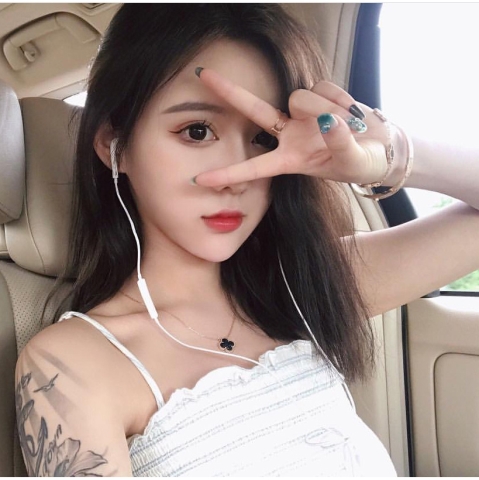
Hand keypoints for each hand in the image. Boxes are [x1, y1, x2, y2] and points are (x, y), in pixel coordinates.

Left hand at [193, 68, 391, 186]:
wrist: (379, 147)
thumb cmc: (360, 163)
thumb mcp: (351, 162)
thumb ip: (340, 144)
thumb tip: (328, 120)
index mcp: (290, 159)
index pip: (254, 167)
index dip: (228, 173)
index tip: (200, 180)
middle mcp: (290, 134)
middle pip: (255, 110)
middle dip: (230, 92)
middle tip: (203, 75)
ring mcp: (302, 113)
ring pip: (300, 97)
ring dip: (327, 107)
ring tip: (349, 124)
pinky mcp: (319, 95)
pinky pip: (324, 87)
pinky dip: (342, 98)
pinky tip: (352, 112)